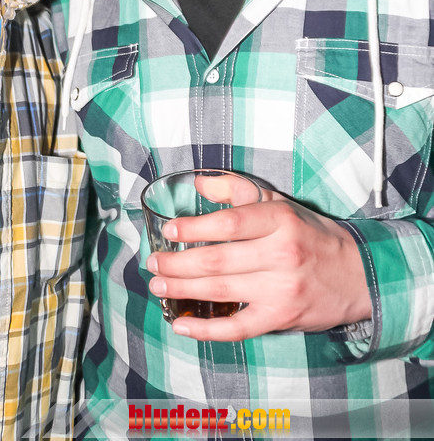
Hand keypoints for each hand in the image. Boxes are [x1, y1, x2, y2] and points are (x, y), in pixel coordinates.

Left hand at [145, 188, 371, 341]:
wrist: (357, 274)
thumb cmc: (310, 234)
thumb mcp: (280, 203)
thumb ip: (237, 190)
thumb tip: (199, 183)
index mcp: (278, 220)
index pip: (228, 223)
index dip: (194, 228)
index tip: (169, 230)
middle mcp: (280, 253)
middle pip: (217, 261)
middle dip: (177, 263)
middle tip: (153, 262)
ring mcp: (281, 289)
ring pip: (221, 292)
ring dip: (182, 290)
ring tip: (158, 284)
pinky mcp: (281, 318)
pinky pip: (237, 327)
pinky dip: (206, 329)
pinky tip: (181, 324)